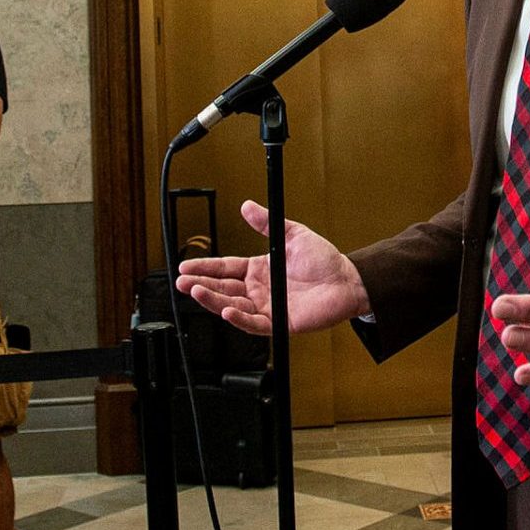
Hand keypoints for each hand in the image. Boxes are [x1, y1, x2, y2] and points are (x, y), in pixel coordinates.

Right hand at [175, 201, 370, 334]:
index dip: (205, 268)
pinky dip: (238, 318)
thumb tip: (246, 206)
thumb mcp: (292, 234)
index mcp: (259, 269)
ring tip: (195, 291)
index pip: (225, 269)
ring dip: (212, 300)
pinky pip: (254, 323)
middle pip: (223, 289)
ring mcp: (268, 307)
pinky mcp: (279, 322)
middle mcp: (260, 290)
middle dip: (200, 285)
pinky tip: (225, 310)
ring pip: (232, 306)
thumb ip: (267, 223)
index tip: (186, 266)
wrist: (347, 280)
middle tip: (181, 281)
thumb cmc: (324, 260)